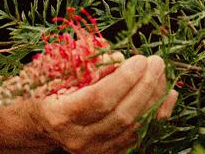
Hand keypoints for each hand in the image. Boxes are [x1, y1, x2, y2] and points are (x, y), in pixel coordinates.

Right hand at [31, 54, 176, 153]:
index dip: (123, 79)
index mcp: (60, 115)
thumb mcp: (52, 71)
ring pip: (134, 127)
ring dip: (154, 98)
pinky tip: (168, 95)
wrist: (36, 123)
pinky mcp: (107, 153)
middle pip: (122, 115)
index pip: (99, 99)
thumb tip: (115, 58)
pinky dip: (156, 115)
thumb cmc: (42, 90)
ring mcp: (94, 150)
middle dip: (145, 86)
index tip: (138, 59)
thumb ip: (81, 64)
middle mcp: (78, 139)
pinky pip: (138, 135)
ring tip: (161, 73)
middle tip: (155, 61)